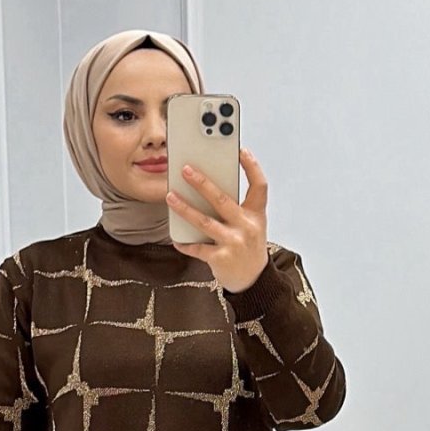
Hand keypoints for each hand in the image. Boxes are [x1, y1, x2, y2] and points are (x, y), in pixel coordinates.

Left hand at [166, 148, 269, 292]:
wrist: (253, 280)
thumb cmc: (248, 247)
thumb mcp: (251, 225)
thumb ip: (236, 207)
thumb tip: (205, 187)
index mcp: (256, 215)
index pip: (259, 186)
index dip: (252, 167)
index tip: (240, 150)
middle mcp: (247, 227)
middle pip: (222, 200)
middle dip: (202, 183)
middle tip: (185, 169)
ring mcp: (234, 243)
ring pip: (205, 222)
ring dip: (185, 208)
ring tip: (170, 197)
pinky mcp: (221, 259)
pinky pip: (198, 248)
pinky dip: (186, 243)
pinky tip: (176, 239)